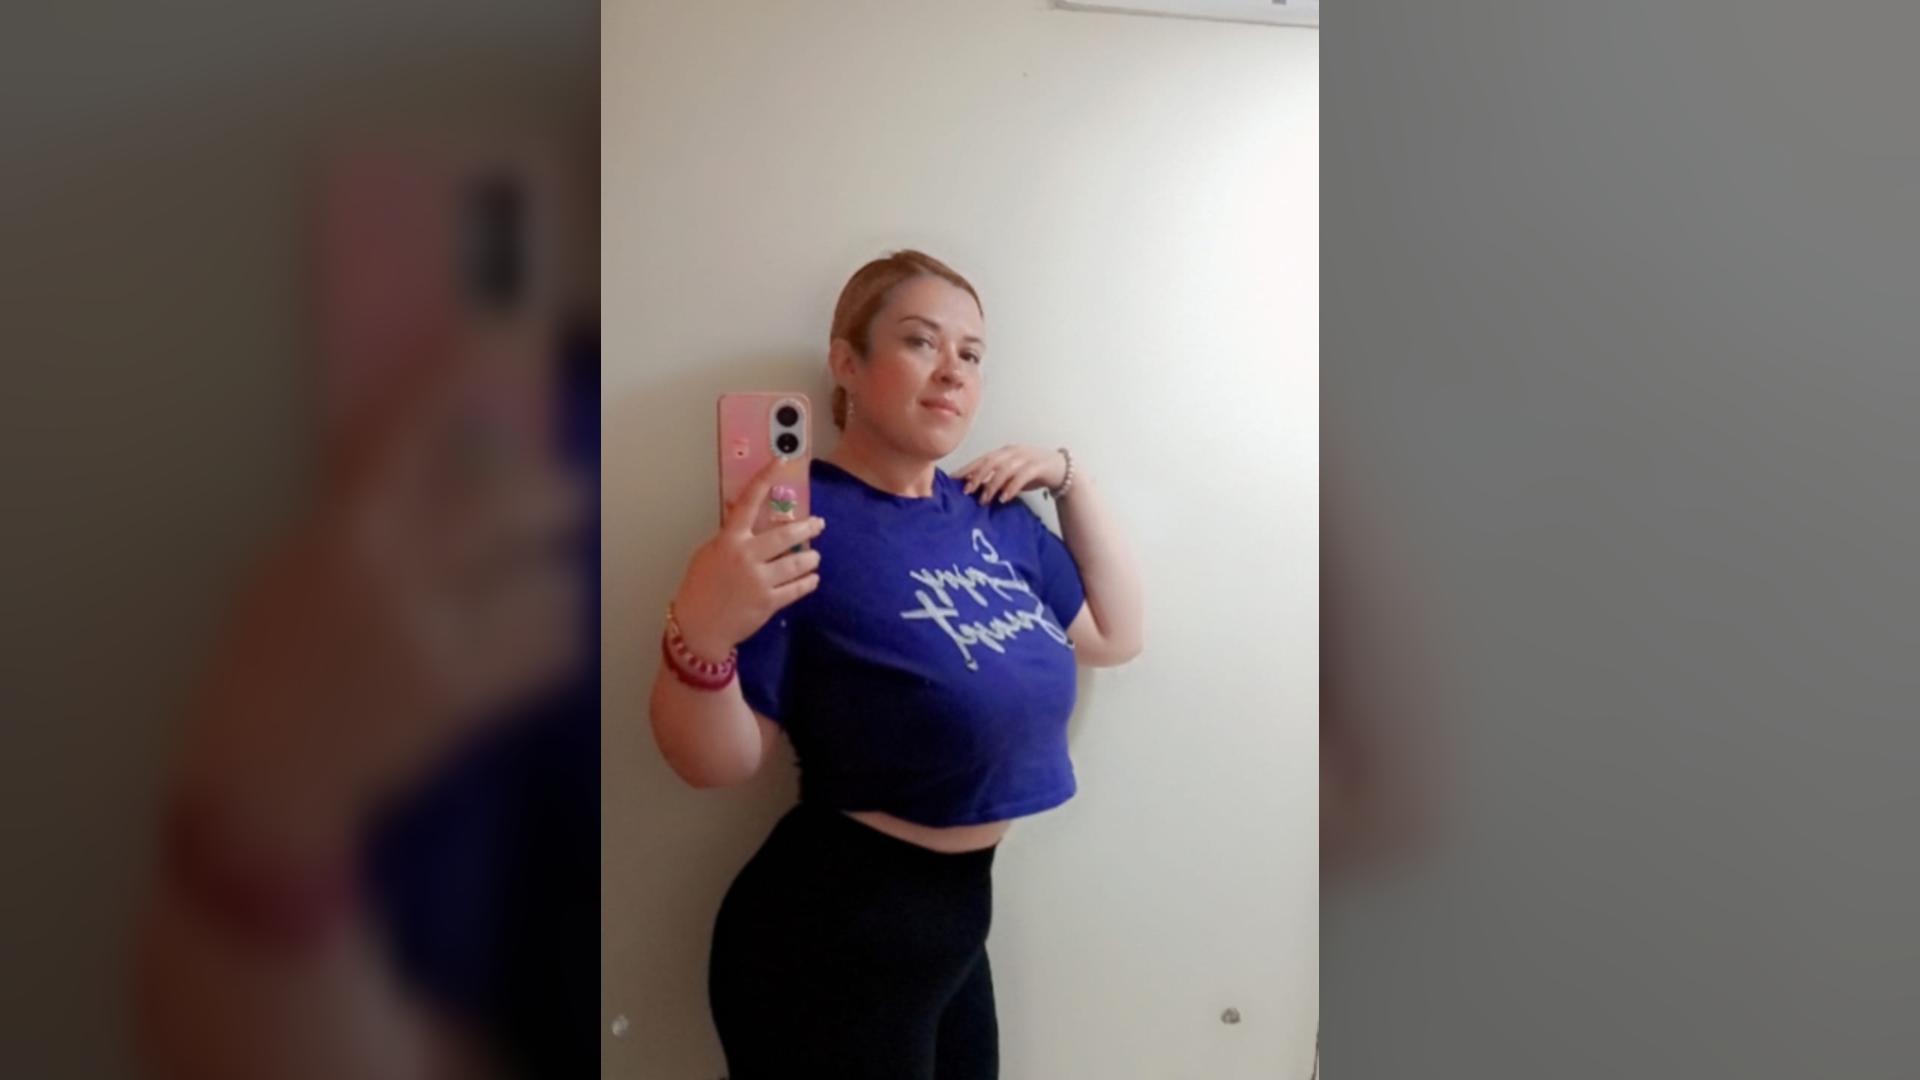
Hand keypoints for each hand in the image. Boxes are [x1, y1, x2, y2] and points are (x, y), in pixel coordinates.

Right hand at [182, 356, 587, 835]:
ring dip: (548, 581)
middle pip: (515, 500)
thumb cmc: (262, 668)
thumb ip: (360, 510)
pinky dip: (549, 637)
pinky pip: (550, 645)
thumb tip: (435, 453)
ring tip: (522, 596)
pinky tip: (525, 645)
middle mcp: (396, 572)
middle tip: (552, 506)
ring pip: (549, 577)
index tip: (502, 327)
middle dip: (548, 499)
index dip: (459, 373)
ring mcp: (438, 636)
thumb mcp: (291, 568)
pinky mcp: (467, 697)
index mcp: (343, 531)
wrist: (259, 785)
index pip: (409, 428)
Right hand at [670, 457, 825, 658]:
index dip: (765, 479)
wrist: (699, 627)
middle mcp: (746, 556)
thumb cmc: (699, 588)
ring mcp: (759, 580)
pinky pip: (798, 588)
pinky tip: (812, 579)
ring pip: (797, 563)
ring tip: (815, 556)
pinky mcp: (769, 602)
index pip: (749, 502)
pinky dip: (809, 582)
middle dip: (807, 528)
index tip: (781, 462)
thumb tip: (746, 517)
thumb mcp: (708, 553)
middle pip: (786, 535)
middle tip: (819, 524)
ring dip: (812, 558)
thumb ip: (729, 536)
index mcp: (729, 540)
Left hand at [955, 444, 1067, 504]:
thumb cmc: (1033, 473)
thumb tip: (974, 489)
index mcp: (1004, 452)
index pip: (981, 459)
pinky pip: (1021, 476)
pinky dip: (1011, 487)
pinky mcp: (1038, 466)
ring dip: (992, 485)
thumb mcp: (1011, 475)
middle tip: (966, 491)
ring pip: (1004, 469)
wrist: (1062, 470)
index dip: (966, 469)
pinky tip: (1004, 498)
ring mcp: (1026, 457)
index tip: (952, 480)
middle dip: (976, 476)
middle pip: (990, 462)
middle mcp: (1013, 452)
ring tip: (984, 499)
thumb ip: (994, 479)